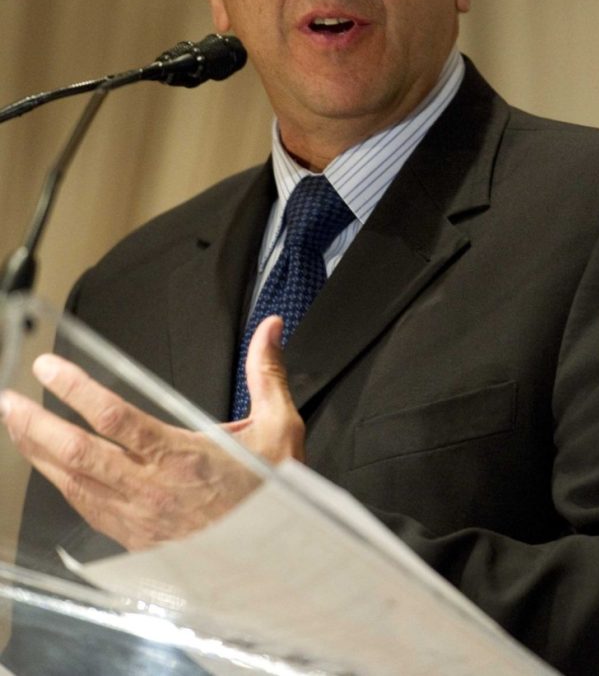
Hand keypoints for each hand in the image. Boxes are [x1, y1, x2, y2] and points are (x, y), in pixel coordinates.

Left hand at [0, 315, 304, 549]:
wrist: (278, 560)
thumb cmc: (274, 494)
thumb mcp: (280, 427)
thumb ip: (267, 372)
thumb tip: (270, 328)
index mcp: (182, 455)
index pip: (115, 417)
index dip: (76, 391)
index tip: (50, 369)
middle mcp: (152, 488)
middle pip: (78, 454)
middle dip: (35, 426)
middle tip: (8, 401)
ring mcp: (140, 517)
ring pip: (74, 483)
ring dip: (39, 454)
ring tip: (16, 426)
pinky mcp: (137, 538)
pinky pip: (87, 509)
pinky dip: (62, 484)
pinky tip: (51, 469)